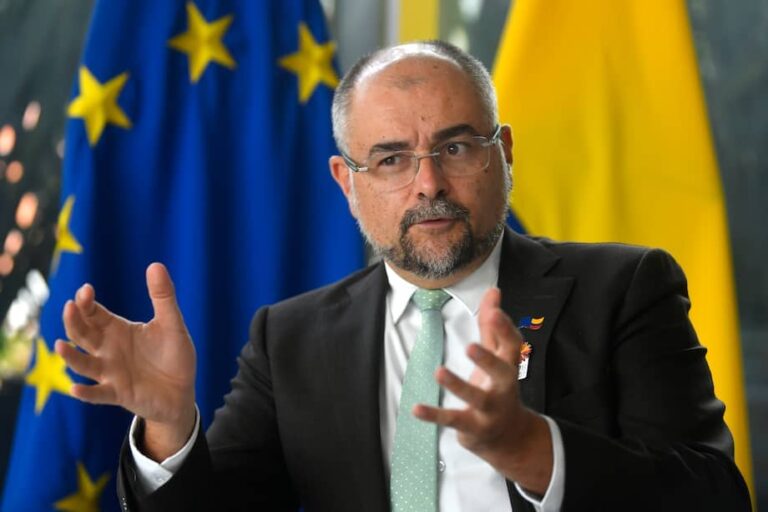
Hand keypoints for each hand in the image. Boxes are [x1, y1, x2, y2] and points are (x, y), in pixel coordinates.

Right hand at [56, 263, 196, 459]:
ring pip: (83, 364)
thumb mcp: (171, 324)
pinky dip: (86, 392)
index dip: (85, 303)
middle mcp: (108, 350)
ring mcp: (111, 373)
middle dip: (74, 322)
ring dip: (71, 356)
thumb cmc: (173, 356)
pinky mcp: (118, 393)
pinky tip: (76, 388)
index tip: (85, 291)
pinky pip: (98, 394)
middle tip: (70, 307)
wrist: (182, 391)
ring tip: (61, 345)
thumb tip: (155, 264)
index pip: (93, 314)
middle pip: (82, 334)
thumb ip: (163, 297)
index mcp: (118, 330)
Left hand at [413, 287, 552, 492]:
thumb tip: (493, 290)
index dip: (505, 329)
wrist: (508, 437)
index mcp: (509, 367)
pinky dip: (434, 415)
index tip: (494, 312)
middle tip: (470, 346)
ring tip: (439, 371)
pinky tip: (415, 408)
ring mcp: (489, 410)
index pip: (513, 346)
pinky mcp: (472, 427)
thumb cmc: (499, 388)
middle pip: (501, 373)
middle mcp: (503, 388)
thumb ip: (492, 326)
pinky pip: (452, 420)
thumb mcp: (498, 358)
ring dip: (457, 385)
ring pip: (475, 398)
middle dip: (487, 360)